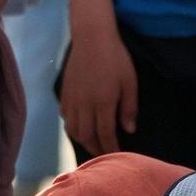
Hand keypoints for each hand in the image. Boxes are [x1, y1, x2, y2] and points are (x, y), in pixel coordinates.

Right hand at [60, 24, 139, 154]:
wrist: (92, 38)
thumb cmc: (116, 59)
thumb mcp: (130, 83)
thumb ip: (128, 108)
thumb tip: (129, 130)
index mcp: (102, 102)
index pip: (105, 134)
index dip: (111, 149)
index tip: (118, 157)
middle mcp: (84, 104)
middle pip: (86, 136)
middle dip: (96, 149)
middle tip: (106, 156)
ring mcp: (72, 98)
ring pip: (73, 129)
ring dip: (83, 140)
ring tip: (93, 144)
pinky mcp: (65, 92)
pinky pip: (65, 116)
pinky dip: (72, 127)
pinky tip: (80, 127)